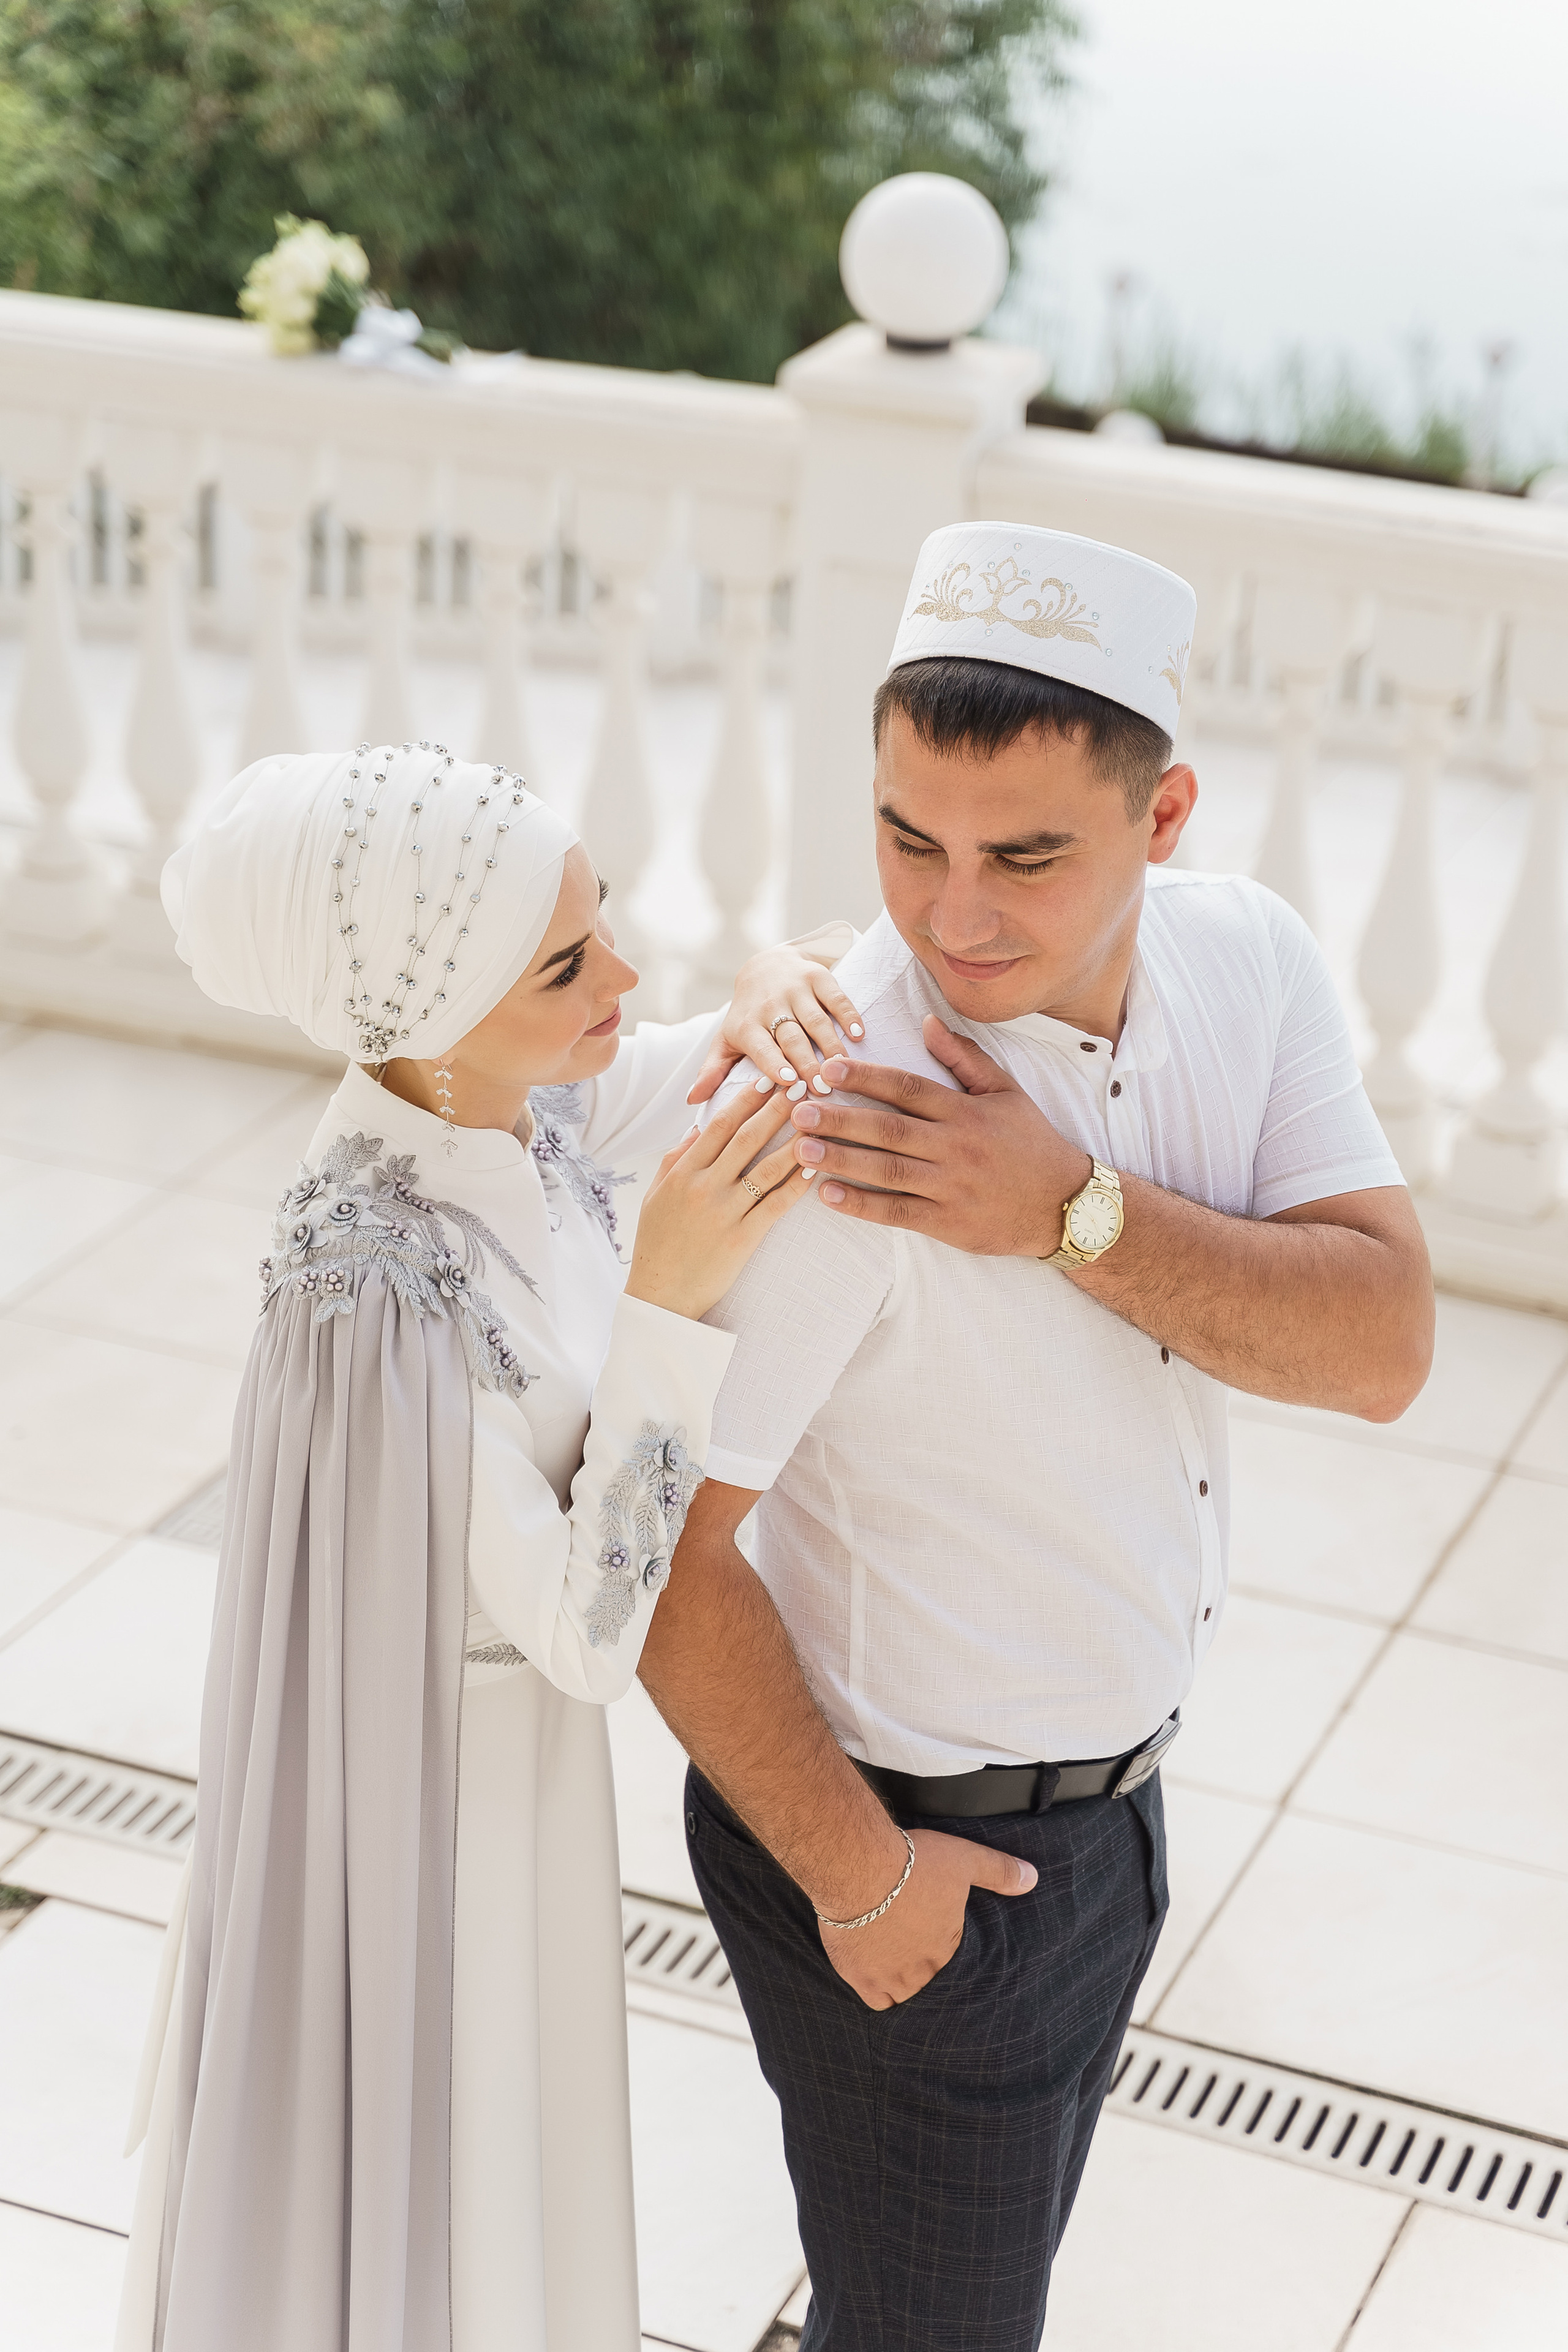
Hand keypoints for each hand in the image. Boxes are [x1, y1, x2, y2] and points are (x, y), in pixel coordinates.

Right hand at [625, 1082, 810, 1318]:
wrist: (661, 1294)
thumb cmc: (657, 1242)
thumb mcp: (657, 1192)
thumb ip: (678, 1156)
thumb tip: (700, 1125)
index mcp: (683, 1171)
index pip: (720, 1124)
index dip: (747, 1098)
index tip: (768, 1078)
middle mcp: (703, 1187)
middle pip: (747, 1138)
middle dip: (777, 1108)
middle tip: (802, 1085)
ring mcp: (724, 1212)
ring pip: (767, 1168)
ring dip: (795, 1141)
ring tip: (818, 1120)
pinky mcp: (742, 1239)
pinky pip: (775, 1206)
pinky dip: (796, 1186)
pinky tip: (815, 1169)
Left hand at [687, 934, 864, 1103]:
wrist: (764, 965)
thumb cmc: (747, 1015)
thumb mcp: (726, 1040)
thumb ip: (712, 1070)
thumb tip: (693, 1099)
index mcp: (747, 1025)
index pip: (761, 1047)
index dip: (773, 1063)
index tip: (788, 1083)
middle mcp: (771, 1005)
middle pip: (792, 1038)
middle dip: (807, 1063)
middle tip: (823, 1089)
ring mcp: (796, 989)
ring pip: (816, 1020)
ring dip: (831, 1045)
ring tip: (843, 1070)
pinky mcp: (818, 977)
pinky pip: (836, 997)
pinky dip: (848, 1014)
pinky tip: (859, 1034)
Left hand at [789, 1015, 1090, 1255]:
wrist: (1065, 1205)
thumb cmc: (1032, 1144)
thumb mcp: (1006, 1091)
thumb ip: (965, 1058)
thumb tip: (927, 1022)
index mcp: (965, 1112)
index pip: (908, 1088)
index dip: (866, 1078)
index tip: (828, 1070)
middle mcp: (955, 1147)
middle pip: (888, 1130)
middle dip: (840, 1120)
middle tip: (798, 1111)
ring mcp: (950, 1187)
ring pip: (887, 1172)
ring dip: (841, 1160)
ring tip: (800, 1151)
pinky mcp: (948, 1222)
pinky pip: (898, 1213)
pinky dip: (862, 1206)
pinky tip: (828, 1196)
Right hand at [819, 1828, 1037, 2009]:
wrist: (860, 1867)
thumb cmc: (912, 1862)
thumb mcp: (965, 1858)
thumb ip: (999, 1870)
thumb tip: (1033, 1879)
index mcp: (949, 1945)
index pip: (952, 1956)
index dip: (940, 1939)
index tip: (929, 1924)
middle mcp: (924, 1969)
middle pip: (929, 1976)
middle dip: (922, 1961)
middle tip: (908, 1937)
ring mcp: (891, 1977)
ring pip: (905, 1992)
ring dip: (901, 1978)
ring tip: (891, 1954)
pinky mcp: (860, 1978)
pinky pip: (877, 2002)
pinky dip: (878, 1990)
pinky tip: (874, 1972)